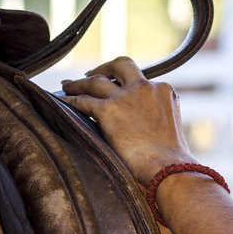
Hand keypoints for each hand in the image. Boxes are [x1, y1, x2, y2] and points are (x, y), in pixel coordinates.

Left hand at [60, 56, 192, 183]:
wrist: (167, 168)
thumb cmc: (170, 160)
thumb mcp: (170, 129)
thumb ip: (157, 119)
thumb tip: (144, 128)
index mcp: (164, 91)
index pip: (141, 80)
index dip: (126, 83)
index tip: (116, 87)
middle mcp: (145, 88)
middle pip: (121, 65)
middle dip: (104, 68)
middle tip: (91, 74)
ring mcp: (126, 97)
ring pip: (96, 81)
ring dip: (80, 82)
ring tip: (67, 86)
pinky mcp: (109, 110)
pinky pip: (83, 100)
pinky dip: (71, 99)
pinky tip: (62, 101)